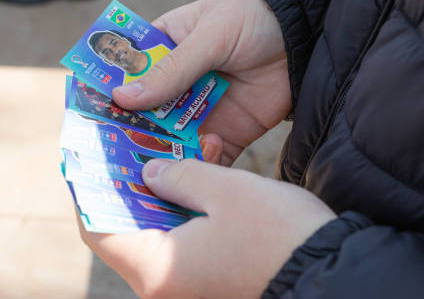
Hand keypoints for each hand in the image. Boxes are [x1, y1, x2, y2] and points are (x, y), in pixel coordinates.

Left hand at [77, 158, 336, 298]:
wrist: (334, 273)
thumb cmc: (278, 233)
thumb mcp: (225, 191)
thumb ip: (179, 176)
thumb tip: (150, 172)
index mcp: (157, 268)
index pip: (98, 227)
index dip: (90, 188)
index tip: (89, 154)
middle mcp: (165, 282)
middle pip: (126, 225)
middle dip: (129, 180)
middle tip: (131, 140)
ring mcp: (188, 282)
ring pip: (156, 227)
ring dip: (162, 187)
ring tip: (173, 145)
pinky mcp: (209, 275)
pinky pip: (182, 235)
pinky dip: (185, 203)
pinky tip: (203, 167)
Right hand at [112, 0, 290, 165]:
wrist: (304, 36)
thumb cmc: (250, 19)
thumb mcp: (208, 36)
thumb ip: (171, 69)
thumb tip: (122, 97)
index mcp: (161, 52)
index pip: (125, 76)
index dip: (106, 97)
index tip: (87, 120)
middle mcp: (174, 88)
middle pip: (142, 117)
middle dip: (130, 137)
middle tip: (114, 161)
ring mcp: (198, 113)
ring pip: (170, 142)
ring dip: (161, 158)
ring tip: (152, 174)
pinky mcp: (225, 134)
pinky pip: (206, 159)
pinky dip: (201, 169)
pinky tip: (201, 166)